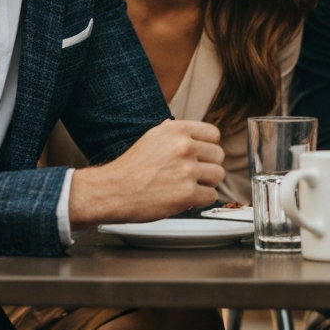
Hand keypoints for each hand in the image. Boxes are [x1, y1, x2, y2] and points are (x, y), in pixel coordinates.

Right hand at [69, 119, 224, 227]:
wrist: (110, 191)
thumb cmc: (130, 167)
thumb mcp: (153, 136)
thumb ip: (176, 134)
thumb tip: (195, 134)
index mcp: (178, 130)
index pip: (214, 135)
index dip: (208, 147)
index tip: (201, 156)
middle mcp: (185, 147)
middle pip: (219, 155)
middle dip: (208, 166)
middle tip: (192, 175)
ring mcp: (187, 170)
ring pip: (218, 175)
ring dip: (206, 183)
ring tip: (188, 186)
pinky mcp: (187, 194)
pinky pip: (211, 195)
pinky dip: (200, 200)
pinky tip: (184, 198)